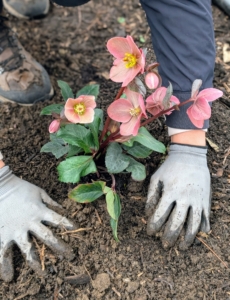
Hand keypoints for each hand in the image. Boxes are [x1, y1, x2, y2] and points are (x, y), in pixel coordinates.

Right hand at [0, 166, 73, 281]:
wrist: (0, 187)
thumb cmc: (20, 188)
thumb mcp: (39, 192)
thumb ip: (51, 202)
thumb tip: (63, 209)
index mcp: (40, 211)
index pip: (59, 220)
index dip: (68, 225)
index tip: (77, 231)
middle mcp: (30, 223)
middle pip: (48, 238)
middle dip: (60, 248)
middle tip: (70, 257)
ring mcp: (16, 231)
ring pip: (28, 250)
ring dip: (36, 264)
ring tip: (44, 275)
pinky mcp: (3, 235)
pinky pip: (3, 253)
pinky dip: (5, 266)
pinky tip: (8, 277)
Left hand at [146, 144, 210, 249]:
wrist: (190, 156)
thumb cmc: (170, 167)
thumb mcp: (156, 178)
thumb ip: (151, 195)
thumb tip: (147, 213)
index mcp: (170, 192)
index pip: (160, 214)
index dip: (154, 225)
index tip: (150, 233)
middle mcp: (184, 198)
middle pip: (177, 222)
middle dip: (169, 236)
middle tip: (165, 245)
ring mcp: (197, 199)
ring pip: (193, 223)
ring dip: (188, 237)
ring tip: (183, 247)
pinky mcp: (205, 199)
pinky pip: (205, 216)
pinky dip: (204, 226)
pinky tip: (201, 234)